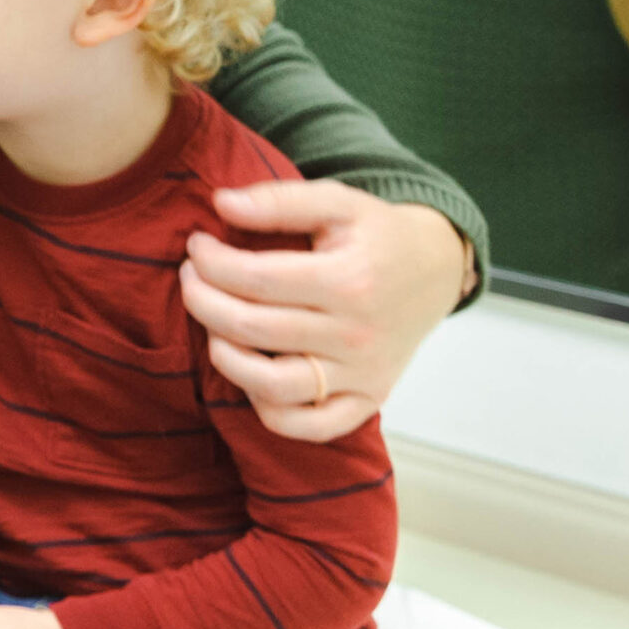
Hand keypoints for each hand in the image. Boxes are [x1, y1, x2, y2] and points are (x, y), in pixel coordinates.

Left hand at [180, 182, 470, 442]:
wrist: (437, 271)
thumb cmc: (377, 235)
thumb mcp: (338, 202)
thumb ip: (279, 201)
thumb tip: (220, 202)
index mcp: (350, 280)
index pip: (256, 279)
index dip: (211, 263)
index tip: (197, 246)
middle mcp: (357, 334)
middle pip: (253, 330)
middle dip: (202, 302)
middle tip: (191, 279)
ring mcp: (363, 375)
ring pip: (273, 387)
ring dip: (225, 358)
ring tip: (214, 326)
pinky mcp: (367, 401)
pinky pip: (308, 427)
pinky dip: (269, 410)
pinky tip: (251, 373)